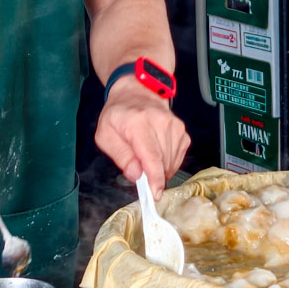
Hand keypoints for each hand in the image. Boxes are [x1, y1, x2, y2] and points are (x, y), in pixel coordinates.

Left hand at [96, 79, 189, 197]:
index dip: (155, 178)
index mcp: (139, 123)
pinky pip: (177, 159)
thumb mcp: (105, 135)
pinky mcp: (183, 133)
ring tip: (145, 157)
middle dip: (151, 175)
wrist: (137, 93)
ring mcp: (175, 128)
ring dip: (159, 169)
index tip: (155, 194)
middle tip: (138, 169)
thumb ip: (120, 155)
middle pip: (162, 163)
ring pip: (171, 163)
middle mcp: (162, 123)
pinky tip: (156, 154)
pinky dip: (166, 163)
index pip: (152, 156)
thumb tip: (135, 174)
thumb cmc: (118, 115)